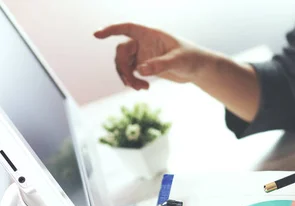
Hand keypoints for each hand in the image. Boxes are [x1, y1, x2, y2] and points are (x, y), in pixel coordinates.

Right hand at [94, 23, 213, 89]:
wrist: (197, 69)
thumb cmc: (191, 58)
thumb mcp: (177, 61)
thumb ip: (159, 64)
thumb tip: (140, 70)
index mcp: (150, 34)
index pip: (126, 28)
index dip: (111, 30)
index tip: (97, 35)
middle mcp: (143, 43)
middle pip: (121, 52)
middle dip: (123, 68)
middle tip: (131, 82)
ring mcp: (142, 55)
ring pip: (124, 64)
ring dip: (127, 77)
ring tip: (141, 88)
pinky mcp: (144, 66)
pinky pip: (130, 73)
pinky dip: (133, 81)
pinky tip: (143, 88)